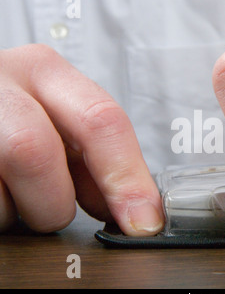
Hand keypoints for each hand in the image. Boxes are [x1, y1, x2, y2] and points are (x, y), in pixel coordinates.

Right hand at [0, 44, 162, 234]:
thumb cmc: (18, 118)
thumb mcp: (60, 125)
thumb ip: (94, 162)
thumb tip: (133, 210)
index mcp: (45, 72)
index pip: (101, 121)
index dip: (127, 178)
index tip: (142, 221)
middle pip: (34, 152)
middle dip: (53, 201)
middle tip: (53, 212)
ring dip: (17, 212)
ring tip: (16, 196)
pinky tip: (0, 195)